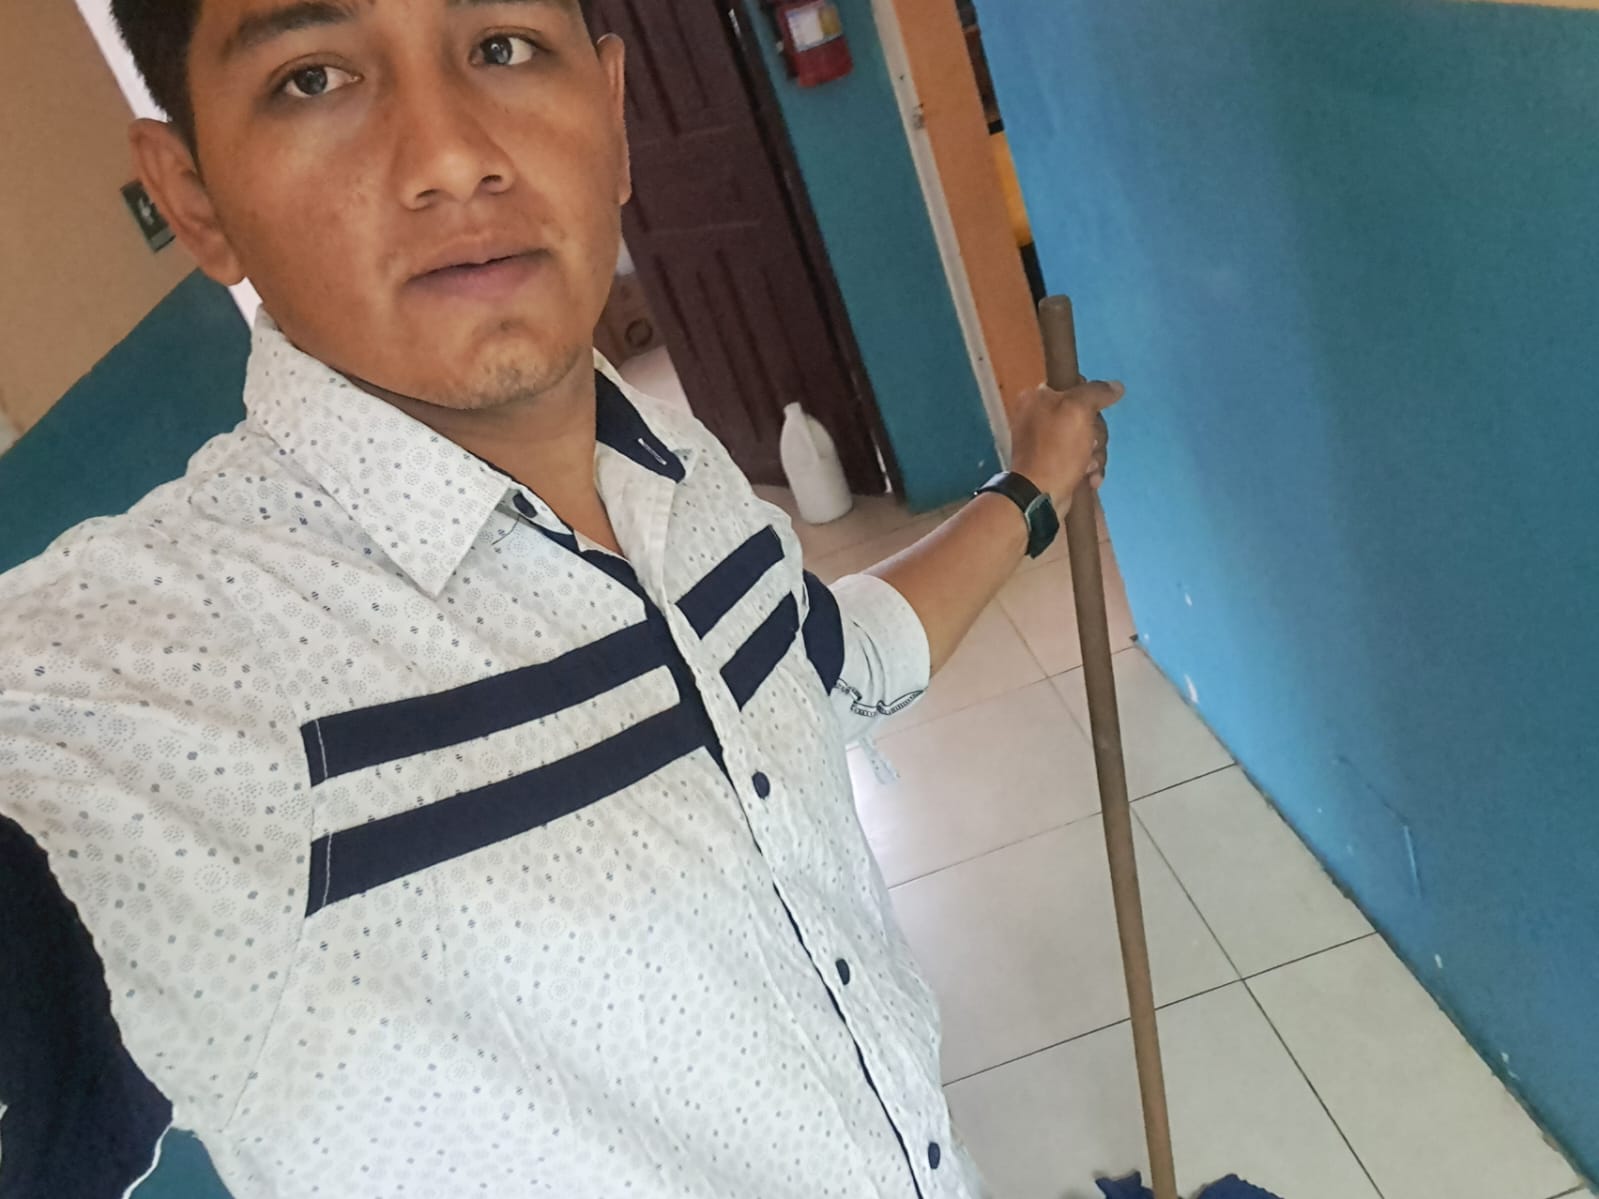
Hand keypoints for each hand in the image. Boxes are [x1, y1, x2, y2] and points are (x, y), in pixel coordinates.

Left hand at [1008, 378, 1123, 514]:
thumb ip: (1096, 392)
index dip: (1091, 401)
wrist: (1040, 495)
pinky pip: (1084, 457)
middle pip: (1087, 415)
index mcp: (1037, 398)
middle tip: (1090, 445)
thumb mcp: (1077, 410)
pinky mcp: (1056, 463)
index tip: (1092, 415)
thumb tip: (1116, 387)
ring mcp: (1048, 442)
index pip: (1075, 385)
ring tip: (1089, 467)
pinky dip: (1090, 468)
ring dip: (1096, 454)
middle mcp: (1040, 416)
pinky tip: (1089, 478)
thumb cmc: (1056, 449)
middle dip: (1096, 434)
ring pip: (1089, 438)